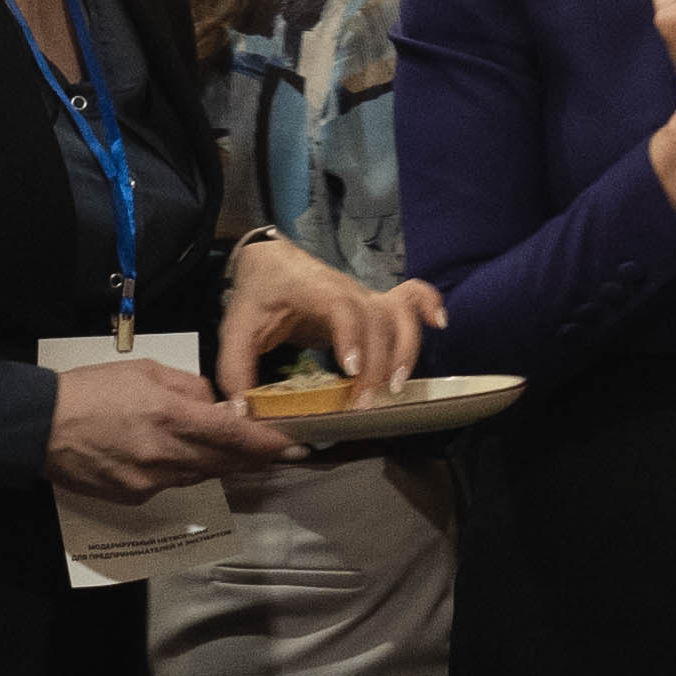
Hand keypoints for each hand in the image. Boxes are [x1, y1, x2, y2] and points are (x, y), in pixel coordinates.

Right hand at [48, 354, 295, 503]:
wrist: (39, 427)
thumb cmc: (91, 390)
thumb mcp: (145, 371)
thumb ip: (189, 388)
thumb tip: (217, 404)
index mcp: (171, 416)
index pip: (234, 434)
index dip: (266, 442)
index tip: (292, 444)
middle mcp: (167, 454)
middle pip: (226, 462)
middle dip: (255, 458)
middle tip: (279, 454)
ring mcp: (151, 481)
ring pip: (201, 474)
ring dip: (219, 464)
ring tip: (232, 452)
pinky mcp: (135, 497)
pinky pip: (172, 484)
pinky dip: (182, 470)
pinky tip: (174, 457)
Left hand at [217, 234, 446, 405]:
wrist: (270, 262)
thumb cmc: (257, 296)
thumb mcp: (235, 330)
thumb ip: (236, 370)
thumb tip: (242, 413)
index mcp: (314, 292)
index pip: (343, 308)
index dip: (352, 338)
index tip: (350, 372)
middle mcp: (348, 291)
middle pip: (378, 320)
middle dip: (378, 364)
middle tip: (365, 404)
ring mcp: (367, 296)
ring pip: (401, 314)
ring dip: (407, 350)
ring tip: (397, 388)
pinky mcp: (376, 304)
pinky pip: (412, 295)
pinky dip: (430, 306)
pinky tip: (440, 325)